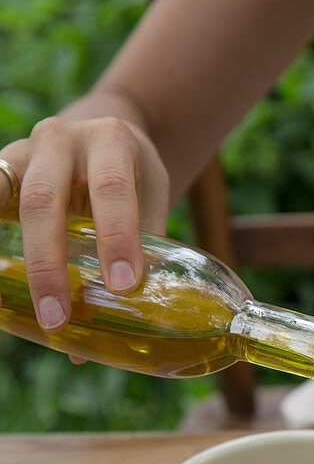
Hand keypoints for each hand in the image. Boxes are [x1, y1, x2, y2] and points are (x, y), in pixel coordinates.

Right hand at [0, 115, 168, 331]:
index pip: (112, 188)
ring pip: (10, 200)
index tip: (123, 286)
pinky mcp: (4, 169)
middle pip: (45, 198)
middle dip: (49, 263)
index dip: (117, 237)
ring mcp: (25, 151)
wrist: (105, 139)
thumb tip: (117, 324)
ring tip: (25, 302)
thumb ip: (141, 251)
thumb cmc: (133, 177)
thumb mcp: (149, 200)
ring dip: (16, 255)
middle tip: (57, 317)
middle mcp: (61, 139)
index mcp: (110, 140)